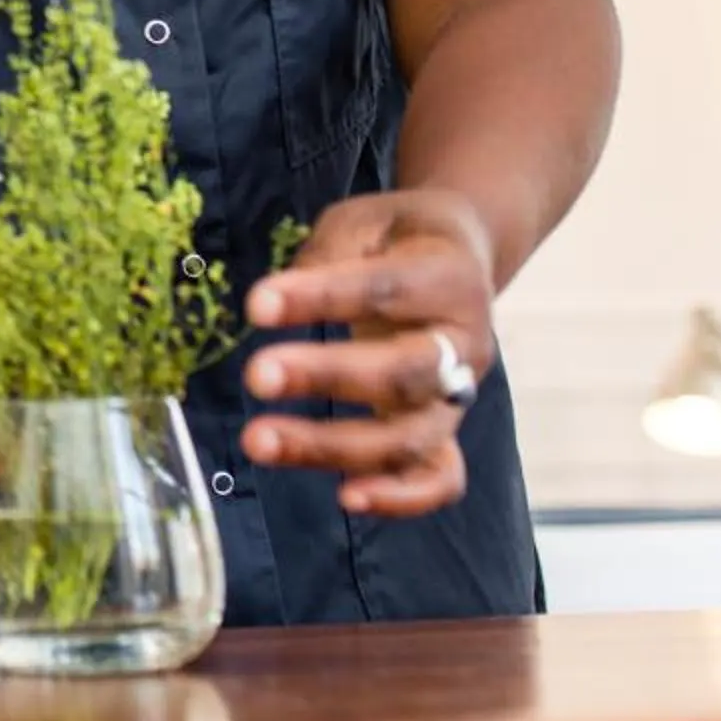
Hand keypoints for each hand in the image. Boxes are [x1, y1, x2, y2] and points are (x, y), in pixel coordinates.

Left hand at [239, 190, 497, 516]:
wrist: (459, 258)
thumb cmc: (397, 238)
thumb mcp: (363, 223)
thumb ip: (327, 256)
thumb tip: (274, 304)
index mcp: (448, 277)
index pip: (383, 290)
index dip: (320, 298)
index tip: (257, 305)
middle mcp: (464, 344)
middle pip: (403, 372)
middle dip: (325, 377)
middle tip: (255, 375)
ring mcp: (458, 396)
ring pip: (411, 436)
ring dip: (333, 447)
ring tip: (259, 442)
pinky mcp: (447, 433)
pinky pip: (440, 478)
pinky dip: (401, 497)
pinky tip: (345, 497)